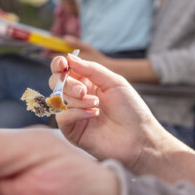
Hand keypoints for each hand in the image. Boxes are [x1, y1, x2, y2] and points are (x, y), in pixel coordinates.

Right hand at [49, 51, 172, 171]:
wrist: (138, 137)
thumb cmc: (130, 109)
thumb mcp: (114, 82)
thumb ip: (91, 69)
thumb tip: (69, 57)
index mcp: (87, 82)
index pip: (64, 70)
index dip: (59, 65)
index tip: (63, 64)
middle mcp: (78, 97)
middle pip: (56, 82)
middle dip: (67, 83)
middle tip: (83, 90)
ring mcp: (74, 114)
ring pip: (58, 99)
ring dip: (76, 100)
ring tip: (96, 104)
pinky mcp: (72, 131)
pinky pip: (62, 117)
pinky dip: (76, 113)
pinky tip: (93, 114)